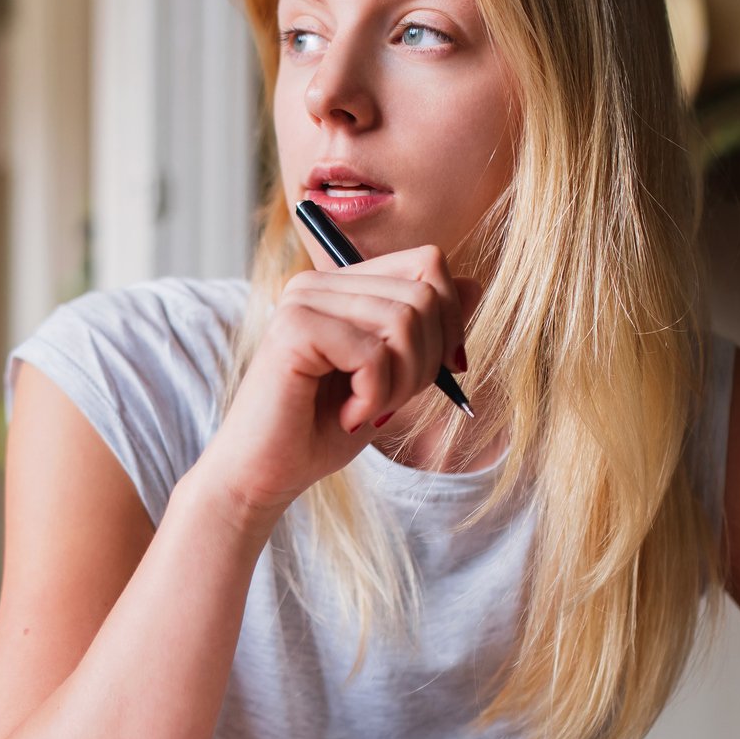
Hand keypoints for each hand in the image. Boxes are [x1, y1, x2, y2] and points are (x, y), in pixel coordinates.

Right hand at [199, 244, 476, 518]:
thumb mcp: (393, 377)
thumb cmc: (322, 430)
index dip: (452, 318)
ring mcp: (303, 300)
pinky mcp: (295, 329)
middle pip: (424, 294)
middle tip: (391, 403)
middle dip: (426, 362)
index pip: (429, 263)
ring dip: (401, 384)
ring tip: (368, 410)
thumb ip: (427, 330)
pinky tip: (349, 416)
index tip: (441, 371)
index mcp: (342, 285)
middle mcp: (319, 283)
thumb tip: (475, 283)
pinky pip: (373, 353)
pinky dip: (375, 397)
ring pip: (404, 321)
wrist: (265, 475)